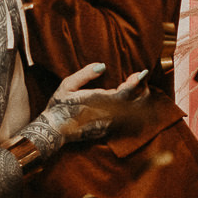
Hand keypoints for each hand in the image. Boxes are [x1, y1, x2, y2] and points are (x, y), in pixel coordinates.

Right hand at [34, 63, 148, 151]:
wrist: (54, 130)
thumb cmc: (59, 105)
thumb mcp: (67, 85)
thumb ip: (85, 74)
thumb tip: (103, 65)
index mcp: (99, 100)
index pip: (125, 92)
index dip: (136, 82)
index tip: (142, 73)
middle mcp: (106, 114)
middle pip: (133, 104)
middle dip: (142, 92)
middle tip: (143, 82)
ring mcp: (108, 124)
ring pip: (131, 114)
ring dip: (138, 102)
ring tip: (141, 91)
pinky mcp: (106, 132)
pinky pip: (124, 122)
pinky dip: (131, 113)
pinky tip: (131, 105)